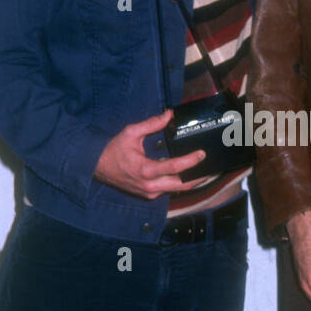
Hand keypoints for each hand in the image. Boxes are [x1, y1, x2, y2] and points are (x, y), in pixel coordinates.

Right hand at [93, 110, 207, 197]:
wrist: (97, 168)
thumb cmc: (113, 150)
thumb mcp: (130, 133)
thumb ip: (151, 124)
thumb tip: (169, 114)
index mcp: (145, 170)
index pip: (173, 168)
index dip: (190, 161)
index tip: (202, 154)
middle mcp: (149, 185)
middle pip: (181, 185)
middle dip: (199, 177)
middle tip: (212, 168)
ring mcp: (150, 193)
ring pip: (177, 190)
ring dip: (192, 181)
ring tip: (206, 172)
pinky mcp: (149, 195)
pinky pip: (169, 190)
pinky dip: (180, 183)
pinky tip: (189, 175)